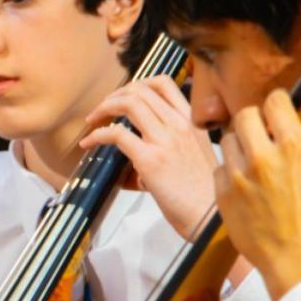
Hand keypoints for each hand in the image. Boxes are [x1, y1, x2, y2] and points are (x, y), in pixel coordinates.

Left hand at [81, 75, 218, 238]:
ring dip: (103, 108)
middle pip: (140, 89)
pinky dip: (97, 135)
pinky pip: (116, 134)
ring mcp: (165, 139)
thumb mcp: (192, 159)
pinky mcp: (150, 159)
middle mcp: (179, 124)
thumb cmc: (203, 195)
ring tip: (92, 121)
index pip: (164, 82)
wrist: (211, 217)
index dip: (137, 84)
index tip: (123, 97)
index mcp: (192, 122)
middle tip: (102, 110)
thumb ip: (166, 148)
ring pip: (128, 103)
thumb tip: (130, 162)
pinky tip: (89, 143)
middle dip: (114, 95)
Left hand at [215, 89, 300, 300]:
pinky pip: (219, 168)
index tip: (274, 112)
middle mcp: (264, 155)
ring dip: (237, 146)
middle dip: (251, 122)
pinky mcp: (223, 192)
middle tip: (257, 135)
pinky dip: (228, 172)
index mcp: (293, 147)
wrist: (295, 259)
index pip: (275, 102)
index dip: (275, 105)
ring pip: (226, 140)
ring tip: (248, 162)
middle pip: (244, 115)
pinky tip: (240, 185)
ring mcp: (240, 174)